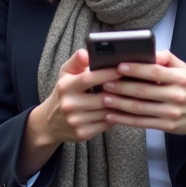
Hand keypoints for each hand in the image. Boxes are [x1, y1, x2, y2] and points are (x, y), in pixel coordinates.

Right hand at [19, 50, 121, 179]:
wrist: (50, 122)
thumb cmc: (63, 93)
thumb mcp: (65, 74)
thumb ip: (76, 61)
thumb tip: (87, 53)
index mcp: (65, 86)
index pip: (89, 78)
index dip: (108, 73)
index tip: (123, 69)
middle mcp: (69, 104)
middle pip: (102, 98)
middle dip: (120, 91)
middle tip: (136, 84)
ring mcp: (76, 121)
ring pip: (107, 112)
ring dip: (121, 105)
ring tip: (134, 96)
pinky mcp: (82, 134)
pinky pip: (106, 124)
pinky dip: (116, 117)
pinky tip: (123, 109)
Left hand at [99, 50, 185, 173]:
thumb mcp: (183, 69)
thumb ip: (166, 58)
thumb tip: (149, 50)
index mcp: (180, 78)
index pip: (155, 71)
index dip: (136, 69)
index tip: (118, 66)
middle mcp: (177, 95)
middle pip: (143, 91)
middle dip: (121, 87)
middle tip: (105, 83)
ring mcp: (172, 113)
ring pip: (140, 108)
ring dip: (119, 104)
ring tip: (104, 98)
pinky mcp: (167, 126)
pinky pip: (141, 122)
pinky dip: (124, 120)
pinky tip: (112, 116)